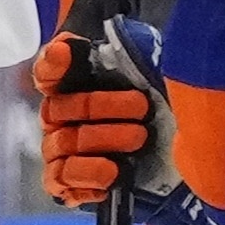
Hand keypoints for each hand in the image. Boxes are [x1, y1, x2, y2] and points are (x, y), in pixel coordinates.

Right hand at [39, 16, 192, 224]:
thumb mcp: (156, 76)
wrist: (176, 162)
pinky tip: (113, 173)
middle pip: (61, 108)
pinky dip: (86, 178)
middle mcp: (60, 116)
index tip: (64, 54)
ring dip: (103, 141)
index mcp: (75, 85)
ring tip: (138, 139)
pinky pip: (60, 181)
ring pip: (64, 145)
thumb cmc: (159, 111)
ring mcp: (59, 150)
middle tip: (142, 107)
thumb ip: (137, 54)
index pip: (49, 70)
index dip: (53, 62)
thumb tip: (124, 40)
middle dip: (103, 105)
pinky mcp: (67, 184)